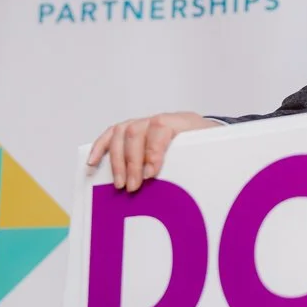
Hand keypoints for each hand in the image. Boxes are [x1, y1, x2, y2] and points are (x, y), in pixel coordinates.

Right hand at [86, 112, 220, 191]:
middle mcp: (161, 119)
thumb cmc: (210, 148)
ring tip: (120, 184)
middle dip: (132, 161)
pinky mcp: (134, 131)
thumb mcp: (213, 152)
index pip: (160, 126)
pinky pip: (112, 134)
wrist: (211, 136)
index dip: (152, 149)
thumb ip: (202, 161)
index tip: (150, 173)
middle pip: (137, 131)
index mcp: (183, 121)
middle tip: (132, 187)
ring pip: (122, 132)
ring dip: (117, 160)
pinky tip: (93, 162)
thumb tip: (193, 182)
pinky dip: (100, 147)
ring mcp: (146, 123)